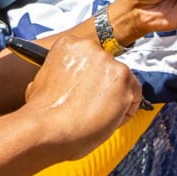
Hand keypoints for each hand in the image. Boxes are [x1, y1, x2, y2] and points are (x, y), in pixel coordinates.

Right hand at [22, 36, 141, 160]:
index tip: (82, 93)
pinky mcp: (123, 78)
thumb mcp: (42, 82)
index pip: (92, 60)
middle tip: (89, 108)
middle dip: (103, 89)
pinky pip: (134, 98)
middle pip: (109, 70)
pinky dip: (124, 113)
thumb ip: (59, 74)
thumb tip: (60, 81)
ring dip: (114, 101)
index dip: (89, 80)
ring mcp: (109, 62)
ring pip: (124, 84)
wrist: (46, 130)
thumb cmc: (42, 114)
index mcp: (69, 44)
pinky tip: (104, 120)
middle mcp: (91, 47)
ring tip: (93, 116)